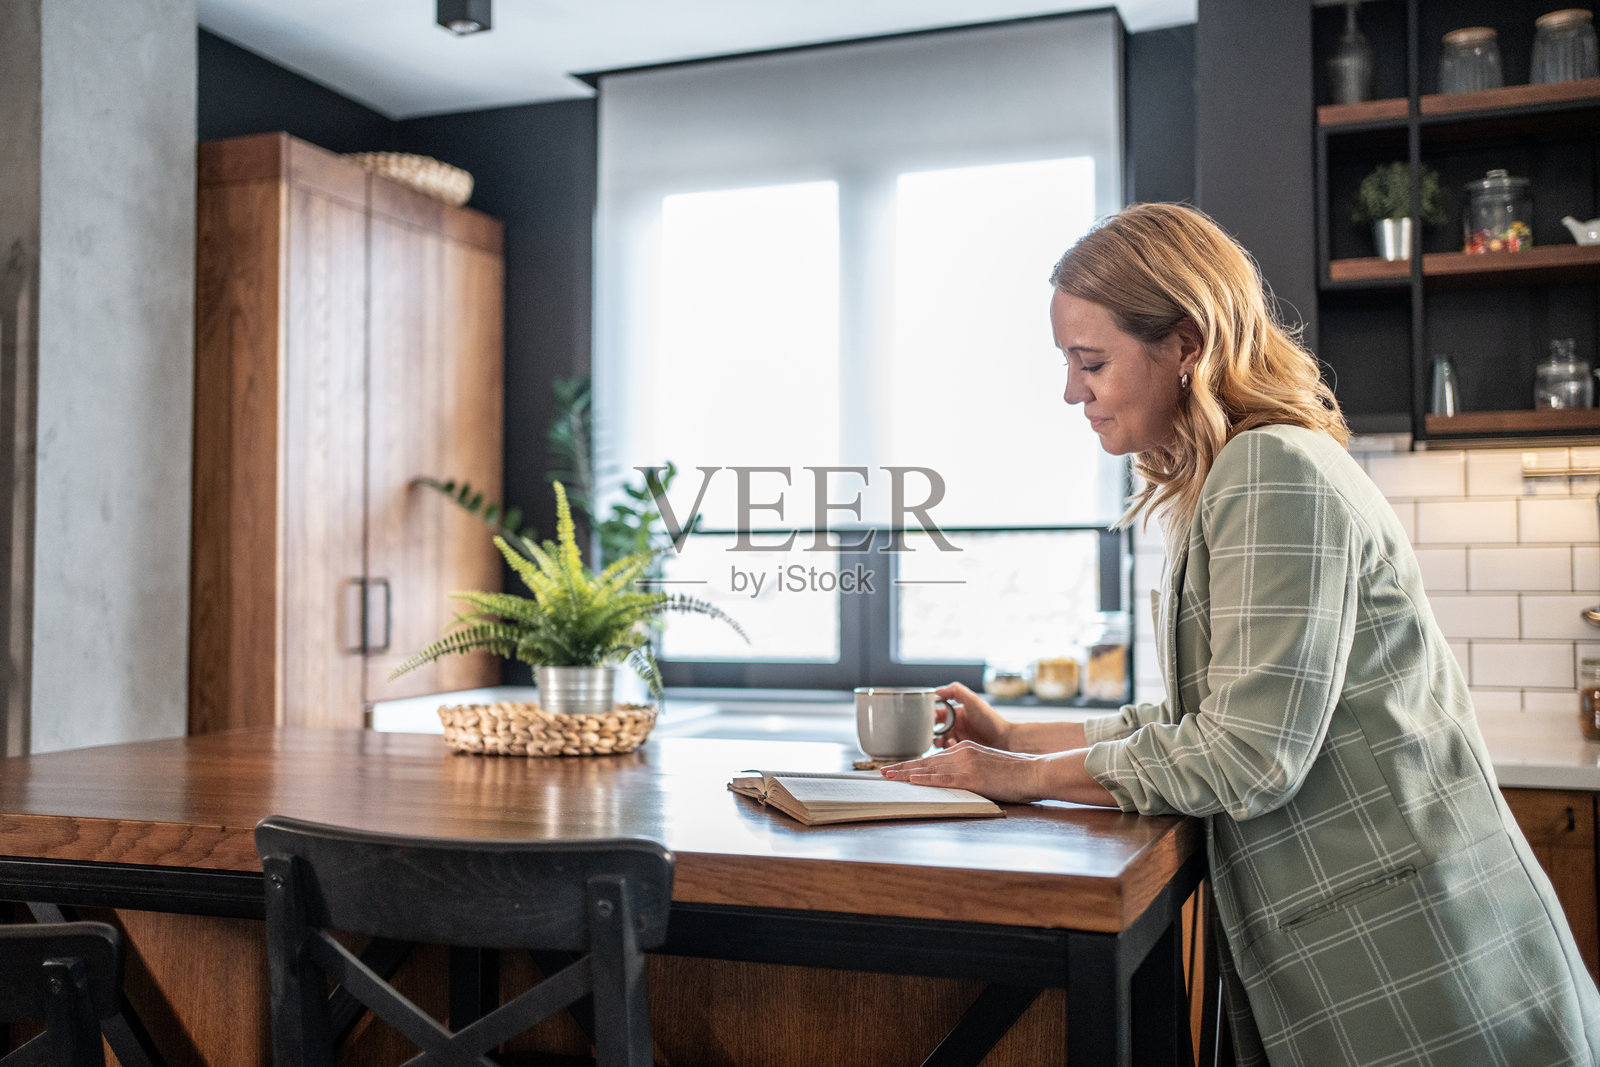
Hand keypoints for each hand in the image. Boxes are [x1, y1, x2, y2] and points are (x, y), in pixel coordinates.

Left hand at [879, 741, 1045, 803]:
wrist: (1035, 771)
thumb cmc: (1016, 773)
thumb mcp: (988, 765)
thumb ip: (970, 769)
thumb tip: (955, 779)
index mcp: (965, 748)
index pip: (933, 757)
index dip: (914, 764)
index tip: (897, 768)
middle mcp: (962, 752)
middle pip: (926, 761)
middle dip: (902, 767)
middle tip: (881, 772)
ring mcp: (965, 763)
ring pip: (929, 769)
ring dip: (906, 774)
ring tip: (887, 777)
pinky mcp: (971, 776)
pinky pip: (943, 779)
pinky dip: (925, 780)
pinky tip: (912, 782)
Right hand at [932, 682, 1013, 749]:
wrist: (1005, 741)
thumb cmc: (991, 720)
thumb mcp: (974, 701)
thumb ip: (956, 691)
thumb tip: (936, 691)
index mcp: (956, 713)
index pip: (936, 712)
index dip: (929, 715)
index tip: (924, 718)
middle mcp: (956, 726)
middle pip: (935, 728)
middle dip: (931, 731)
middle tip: (933, 733)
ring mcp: (958, 738)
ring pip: (939, 741)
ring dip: (939, 741)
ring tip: (944, 741)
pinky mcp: (961, 751)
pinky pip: (948, 751)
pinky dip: (947, 749)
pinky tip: (954, 746)